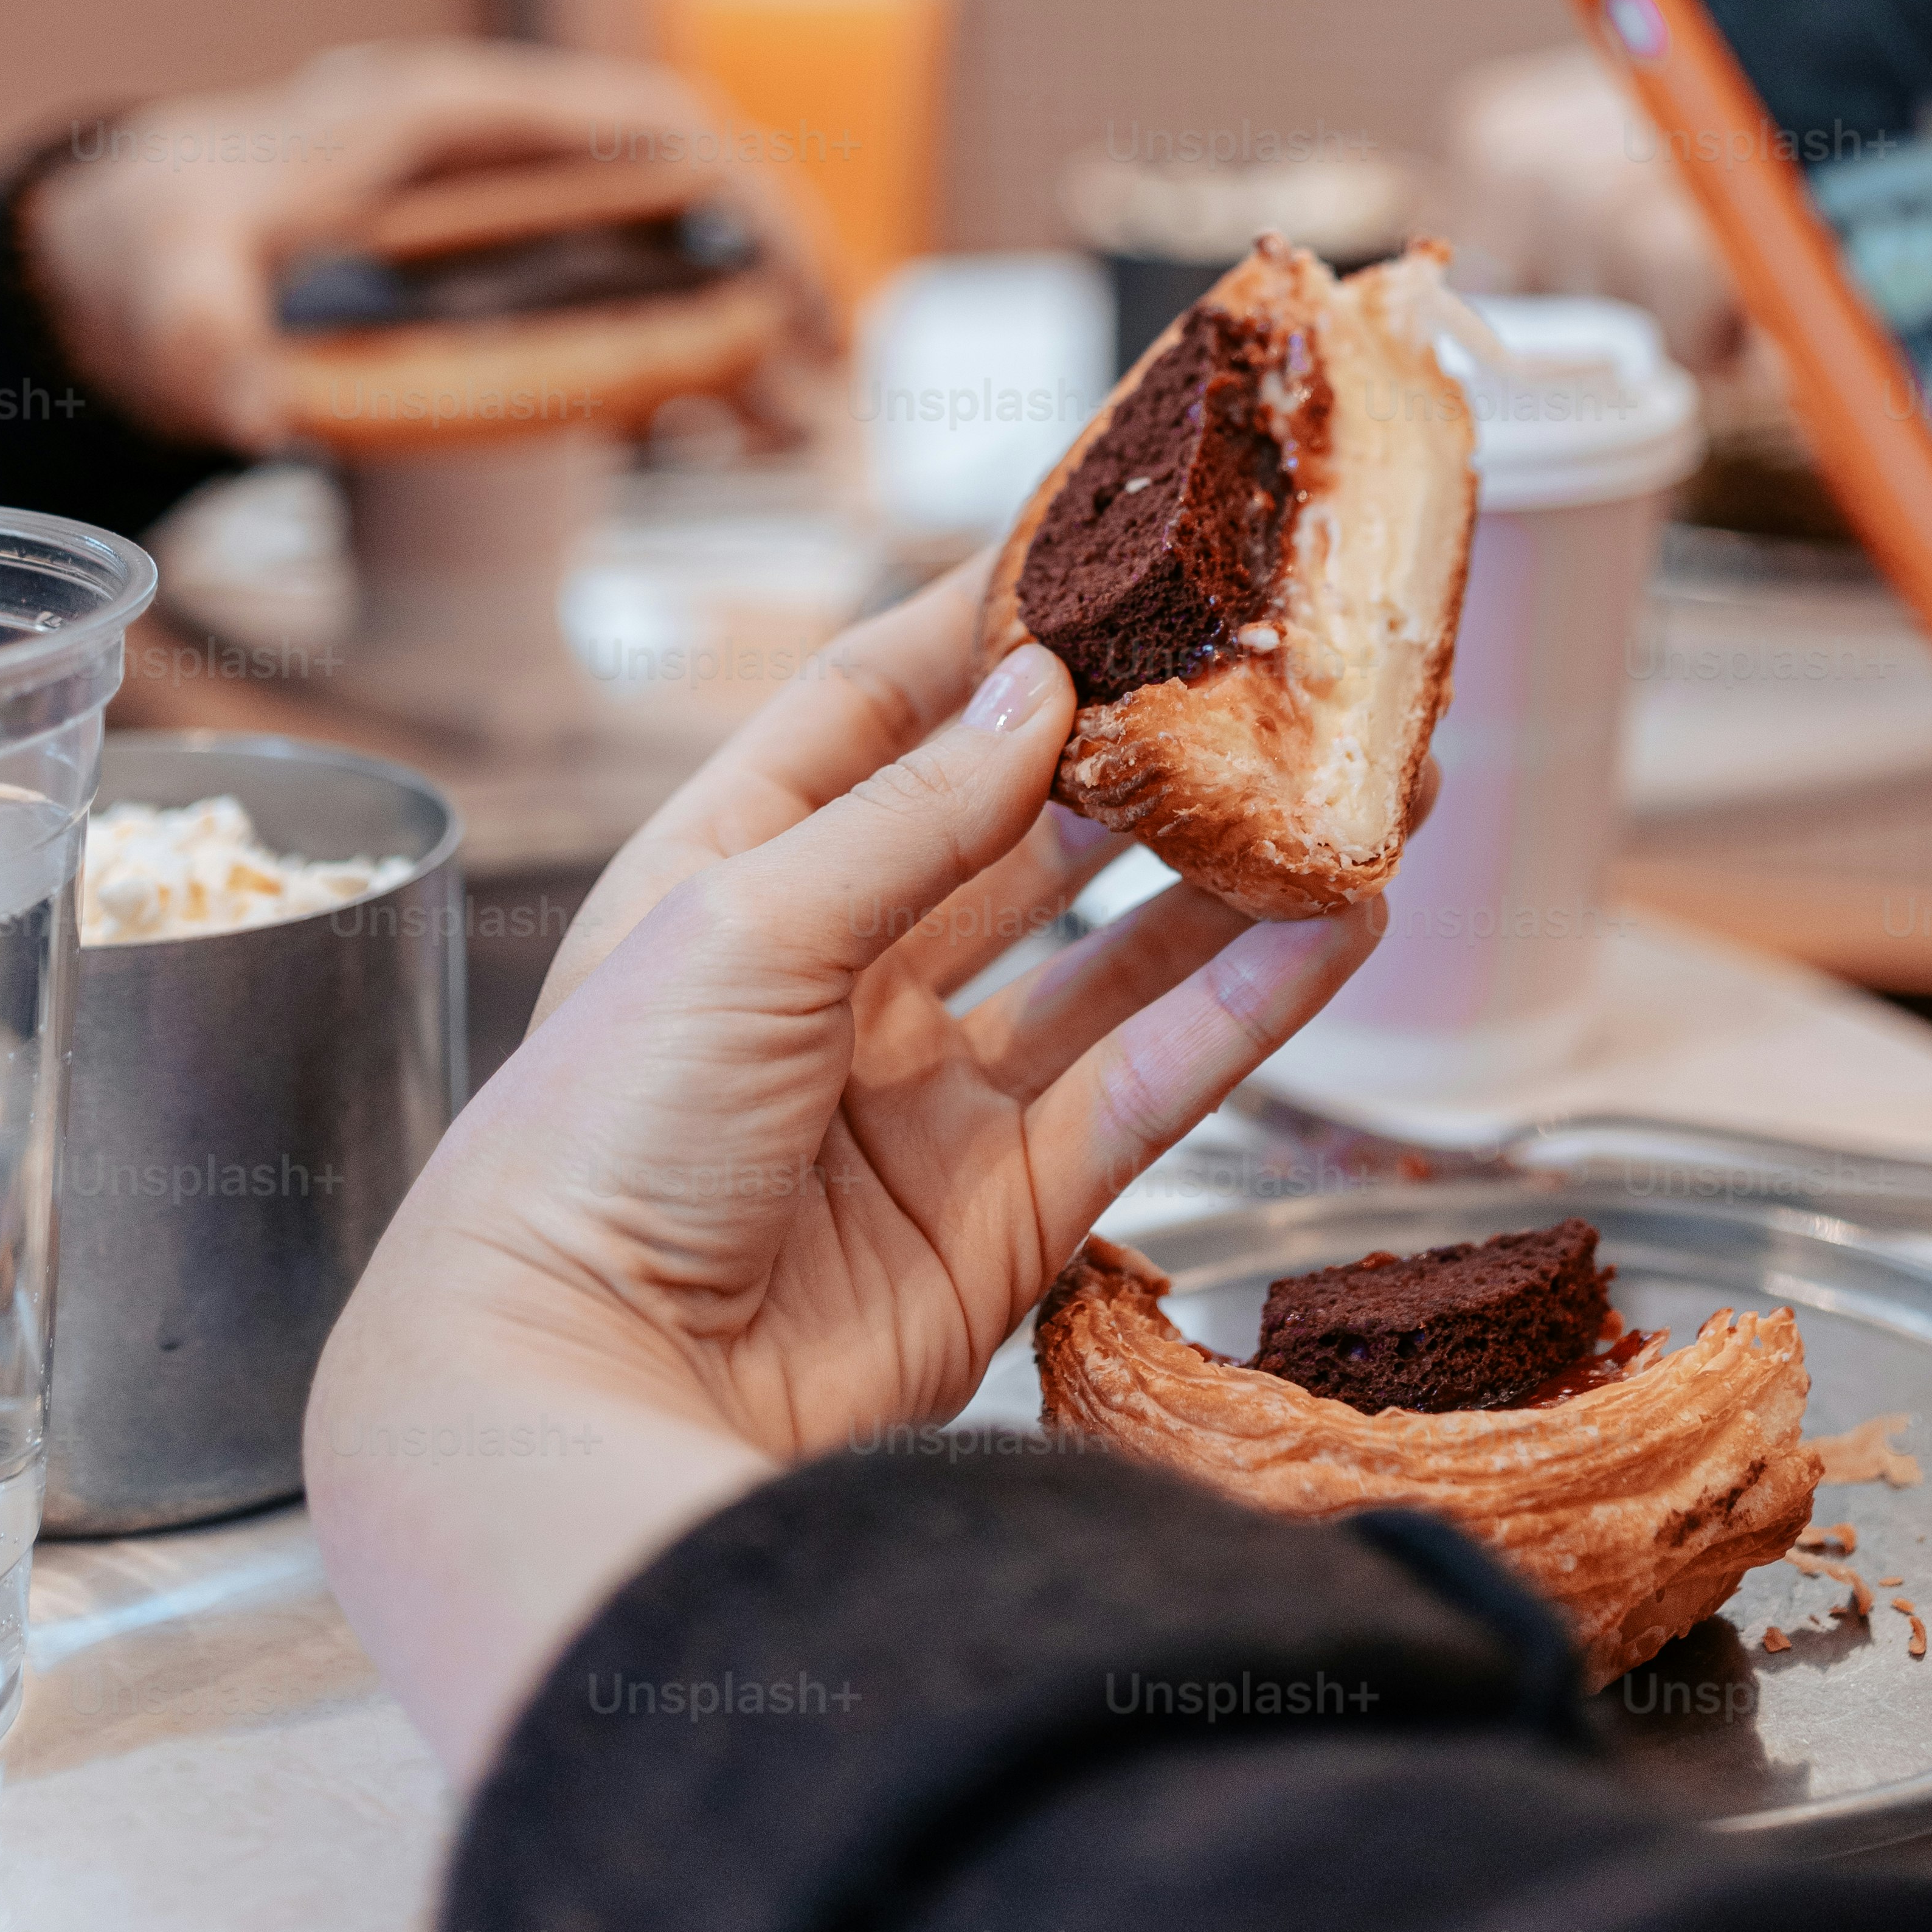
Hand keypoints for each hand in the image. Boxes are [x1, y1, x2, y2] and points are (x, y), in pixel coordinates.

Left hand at [17, 38, 821, 455]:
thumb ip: (196, 331)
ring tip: (804, 426)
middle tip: (835, 377)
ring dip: (748, 322)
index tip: (801, 289)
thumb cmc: (153, 240)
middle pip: (693, 178)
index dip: (748, 195)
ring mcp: (511, 209)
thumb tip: (243, 408)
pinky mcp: (506, 271)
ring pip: (674, 243)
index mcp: (453, 119)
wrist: (122, 248)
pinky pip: (628, 299)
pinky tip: (736, 426)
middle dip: (780, 266)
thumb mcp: (163, 276)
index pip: (648, 122)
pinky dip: (691, 356)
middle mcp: (505, 150)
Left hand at [304, 559, 1384, 1779]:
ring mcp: (923, 1099)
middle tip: (1266, 673)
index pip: (872, 706)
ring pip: (1108, 957)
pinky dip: (1246, 1008)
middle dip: (1141, 753)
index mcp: (733, 874)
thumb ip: (910, 814)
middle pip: (1013, 829)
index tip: (1102, 537)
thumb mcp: (744, 925)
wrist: (582, 1394)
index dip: (983, 621)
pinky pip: (1148, 1084)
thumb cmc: (599, 1142)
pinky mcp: (1002, 1214)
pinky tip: (1335, 928)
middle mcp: (834, 973)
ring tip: (1349, 791)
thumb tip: (1034, 687)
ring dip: (1226, 877)